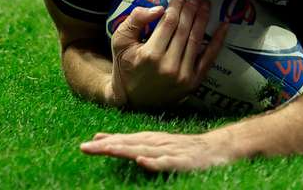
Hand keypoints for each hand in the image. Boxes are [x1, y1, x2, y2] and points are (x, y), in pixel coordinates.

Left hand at [80, 129, 233, 171]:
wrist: (218, 148)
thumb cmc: (184, 147)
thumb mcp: (156, 143)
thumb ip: (130, 142)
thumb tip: (101, 138)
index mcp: (150, 140)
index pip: (124, 140)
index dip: (105, 143)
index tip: (84, 145)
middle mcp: (157, 143)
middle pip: (129, 144)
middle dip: (107, 146)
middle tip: (85, 148)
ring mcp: (170, 151)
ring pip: (144, 151)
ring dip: (125, 150)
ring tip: (108, 150)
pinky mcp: (183, 162)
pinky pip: (167, 163)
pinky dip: (154, 162)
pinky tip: (142, 162)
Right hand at [107, 0, 228, 108]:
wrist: (132, 101)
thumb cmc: (125, 67)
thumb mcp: (120, 42)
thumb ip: (135, 21)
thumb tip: (158, 8)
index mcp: (150, 54)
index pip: (168, 23)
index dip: (176, 7)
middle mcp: (168, 65)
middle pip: (184, 29)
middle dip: (191, 10)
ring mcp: (183, 75)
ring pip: (196, 40)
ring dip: (203, 20)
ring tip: (206, 5)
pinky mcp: (193, 83)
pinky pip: (209, 59)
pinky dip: (218, 41)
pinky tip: (224, 26)